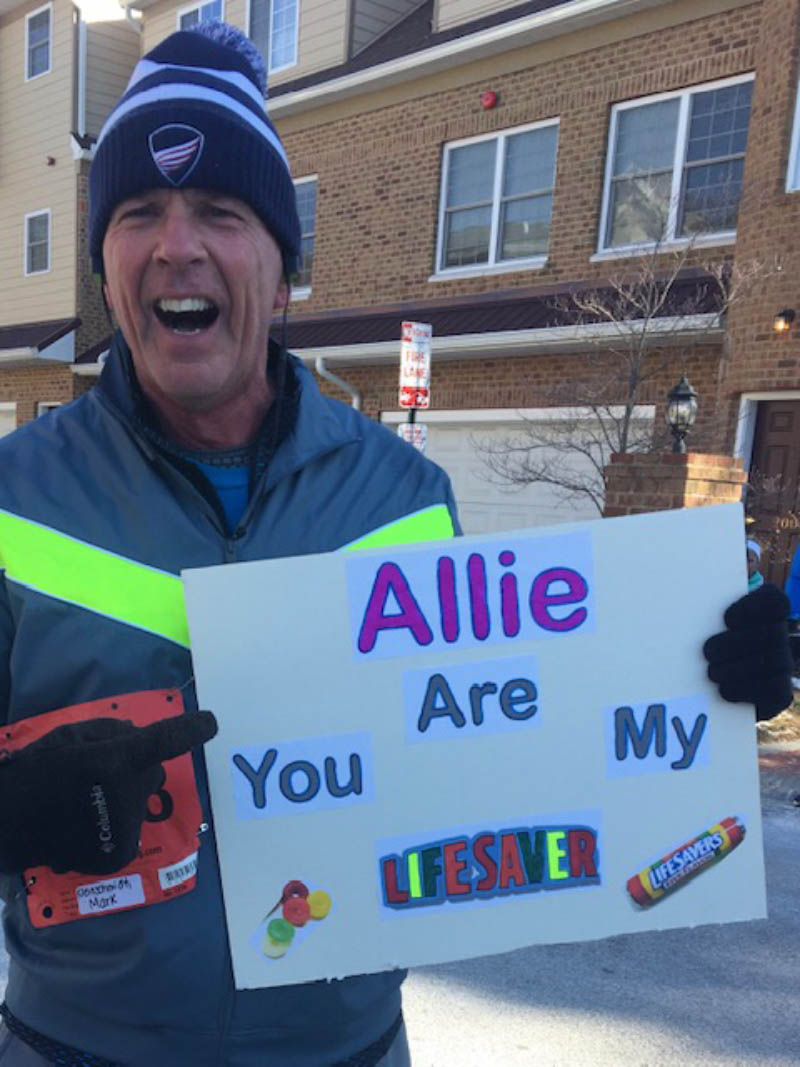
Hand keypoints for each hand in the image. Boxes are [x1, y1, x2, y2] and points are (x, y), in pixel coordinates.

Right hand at [0, 711, 216, 875]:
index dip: (190, 730)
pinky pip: (130, 830)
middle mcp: (129, 793)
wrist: (7, 824)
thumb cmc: (39, 772)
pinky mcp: (120, 853)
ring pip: (140, 803)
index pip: (164, 740)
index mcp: (118, 758)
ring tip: (85, 804)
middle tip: (101, 775)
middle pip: (153, 774)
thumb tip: (140, 736)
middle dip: (137, 771)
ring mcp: (126, 826)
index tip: (210, 722)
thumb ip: (111, 733)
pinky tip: (86, 826)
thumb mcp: (71, 737)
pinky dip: (114, 827)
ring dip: (123, 800)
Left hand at [703, 584, 793, 720]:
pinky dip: (744, 689)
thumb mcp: (704, 626)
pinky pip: (772, 689)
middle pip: (770, 634)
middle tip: (708, 651)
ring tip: (712, 673)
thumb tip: (683, 603)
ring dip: (736, 669)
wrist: (716, 689)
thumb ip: (705, 615)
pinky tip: (723, 690)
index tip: (727, 619)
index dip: (753, 607)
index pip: (773, 600)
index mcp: (766, 611)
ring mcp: (783, 664)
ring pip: (771, 662)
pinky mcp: (780, 692)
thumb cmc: (705, 646)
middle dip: (735, 644)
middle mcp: (780, 636)